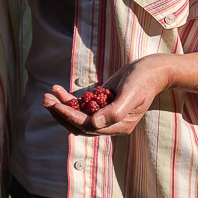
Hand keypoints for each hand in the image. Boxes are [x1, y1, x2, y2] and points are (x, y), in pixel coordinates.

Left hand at [42, 56, 171, 136]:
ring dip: (61, 106)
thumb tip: (94, 124)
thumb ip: (114, 112)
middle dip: (61, 113)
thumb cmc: (143, 81)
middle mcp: (110, 124)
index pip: (88, 127)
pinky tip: (57, 89)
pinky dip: (69, 99)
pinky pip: (81, 105)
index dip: (70, 117)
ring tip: (47, 95)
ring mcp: (105, 114)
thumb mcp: (131, 95)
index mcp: (119, 126)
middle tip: (45, 100)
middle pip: (79, 124)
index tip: (56, 106)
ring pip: (77, 115)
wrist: (152, 70)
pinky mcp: (101, 103)